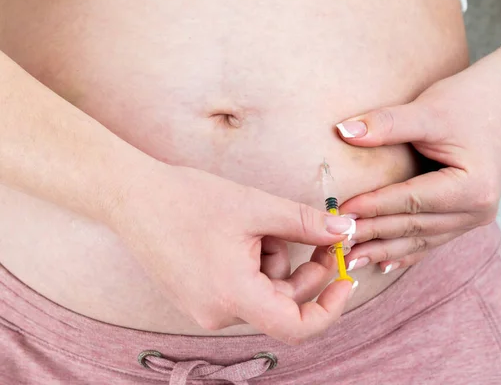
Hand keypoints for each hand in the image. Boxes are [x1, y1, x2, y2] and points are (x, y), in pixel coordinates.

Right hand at [106, 163, 356, 344]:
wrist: (131, 196)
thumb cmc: (188, 199)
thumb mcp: (256, 208)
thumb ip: (306, 223)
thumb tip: (345, 230)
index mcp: (234, 296)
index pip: (296, 328)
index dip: (329, 308)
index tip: (345, 280)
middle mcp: (217, 313)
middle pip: (283, 303)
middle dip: (305, 269)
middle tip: (318, 233)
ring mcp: (204, 308)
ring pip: (264, 292)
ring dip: (275, 259)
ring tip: (259, 223)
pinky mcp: (197, 297)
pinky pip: (243, 288)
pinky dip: (254, 263)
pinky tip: (242, 232)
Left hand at [336, 68, 500, 272]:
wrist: (494, 100)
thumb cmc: (463, 102)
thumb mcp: (426, 109)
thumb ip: (387, 124)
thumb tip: (345, 132)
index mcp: (473, 187)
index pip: (412, 201)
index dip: (374, 207)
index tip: (341, 211)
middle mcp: (477, 211)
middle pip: (414, 225)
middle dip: (373, 234)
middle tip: (337, 242)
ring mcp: (473, 218)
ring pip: (420, 239)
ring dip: (384, 249)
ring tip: (351, 260)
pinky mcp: (464, 218)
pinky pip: (430, 239)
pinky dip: (405, 250)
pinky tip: (382, 262)